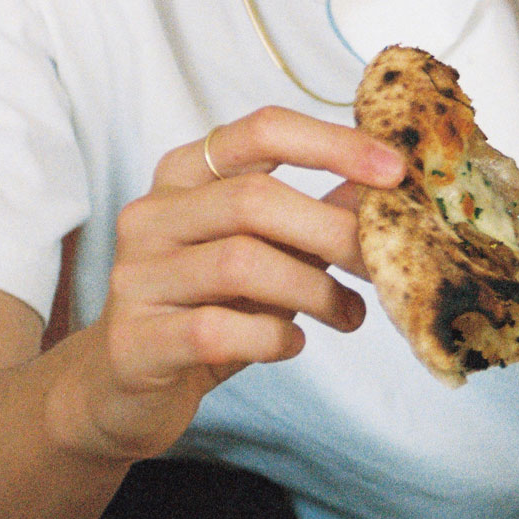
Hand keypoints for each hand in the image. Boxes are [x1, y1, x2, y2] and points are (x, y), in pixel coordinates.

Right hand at [55, 109, 403, 466]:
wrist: (124, 388)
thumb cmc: (205, 308)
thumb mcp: (264, 252)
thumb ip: (314, 215)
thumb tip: (385, 183)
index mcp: (185, 174)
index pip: (261, 130)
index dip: (333, 144)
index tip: (395, 170)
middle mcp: (152, 214)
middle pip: (253, 198)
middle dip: (332, 231)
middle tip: (381, 265)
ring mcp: (137, 276)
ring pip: (240, 262)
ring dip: (312, 290)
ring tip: (349, 314)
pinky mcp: (135, 340)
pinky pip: (217, 329)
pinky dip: (271, 338)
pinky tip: (292, 345)